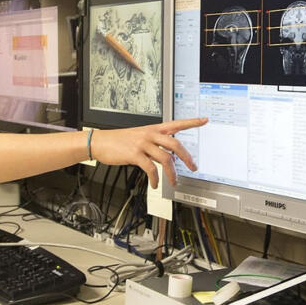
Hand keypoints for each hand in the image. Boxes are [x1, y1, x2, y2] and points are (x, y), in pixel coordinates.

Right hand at [90, 117, 206, 187]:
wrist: (101, 142)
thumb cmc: (119, 140)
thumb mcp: (140, 136)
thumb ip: (155, 144)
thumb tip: (169, 157)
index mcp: (154, 129)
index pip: (177, 123)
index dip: (192, 122)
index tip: (204, 120)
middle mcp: (150, 134)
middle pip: (176, 144)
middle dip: (187, 158)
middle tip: (193, 167)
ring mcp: (143, 144)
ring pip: (166, 159)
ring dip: (172, 173)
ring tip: (173, 181)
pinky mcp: (135, 154)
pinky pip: (150, 169)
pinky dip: (155, 179)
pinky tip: (155, 184)